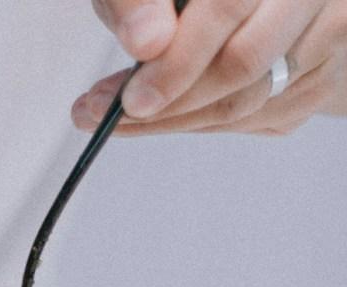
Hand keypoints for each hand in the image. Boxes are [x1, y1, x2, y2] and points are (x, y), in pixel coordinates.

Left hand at [77, 0, 346, 134]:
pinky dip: (202, 123)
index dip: (176, 59)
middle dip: (170, 101)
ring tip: (121, 120)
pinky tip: (164, 117)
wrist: (266, 4)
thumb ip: (142, 0)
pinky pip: (258, 119)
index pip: (227, 8)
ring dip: (177, 119)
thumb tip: (146, 43)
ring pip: (247, 100)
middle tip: (114, 115)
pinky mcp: (324, 80)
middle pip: (243, 63)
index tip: (128, 97)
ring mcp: (329, 36)